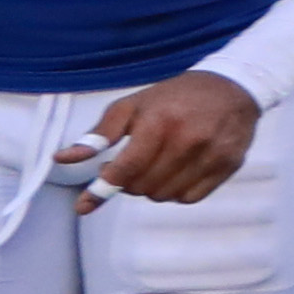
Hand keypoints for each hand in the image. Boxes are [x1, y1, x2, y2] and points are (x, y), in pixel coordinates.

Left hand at [71, 74, 258, 207]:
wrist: (231, 87)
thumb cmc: (174, 97)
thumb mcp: (131, 106)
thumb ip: (98, 135)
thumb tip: (62, 159)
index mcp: (160, 123)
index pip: (125, 169)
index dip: (102, 189)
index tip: (83, 206)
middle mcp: (188, 141)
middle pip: (142, 187)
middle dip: (128, 182)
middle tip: (131, 166)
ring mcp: (211, 155)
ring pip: (164, 195)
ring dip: (151, 188)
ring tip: (154, 168)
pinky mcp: (228, 166)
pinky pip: (189, 198)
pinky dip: (175, 192)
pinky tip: (175, 173)